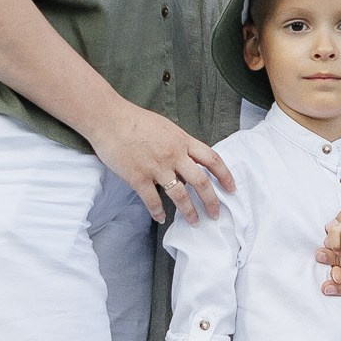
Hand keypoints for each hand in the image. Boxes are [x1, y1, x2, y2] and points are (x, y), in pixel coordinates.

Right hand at [88, 101, 235, 224]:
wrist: (109, 119)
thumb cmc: (135, 120)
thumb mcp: (166, 127)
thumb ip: (179, 144)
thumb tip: (188, 161)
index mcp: (182, 141)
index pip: (212, 159)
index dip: (225, 176)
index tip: (231, 188)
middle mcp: (174, 155)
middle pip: (201, 182)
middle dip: (211, 201)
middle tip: (216, 214)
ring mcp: (156, 167)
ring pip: (180, 196)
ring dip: (189, 212)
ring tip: (194, 222)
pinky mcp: (138, 177)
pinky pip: (153, 200)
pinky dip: (158, 212)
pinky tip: (161, 218)